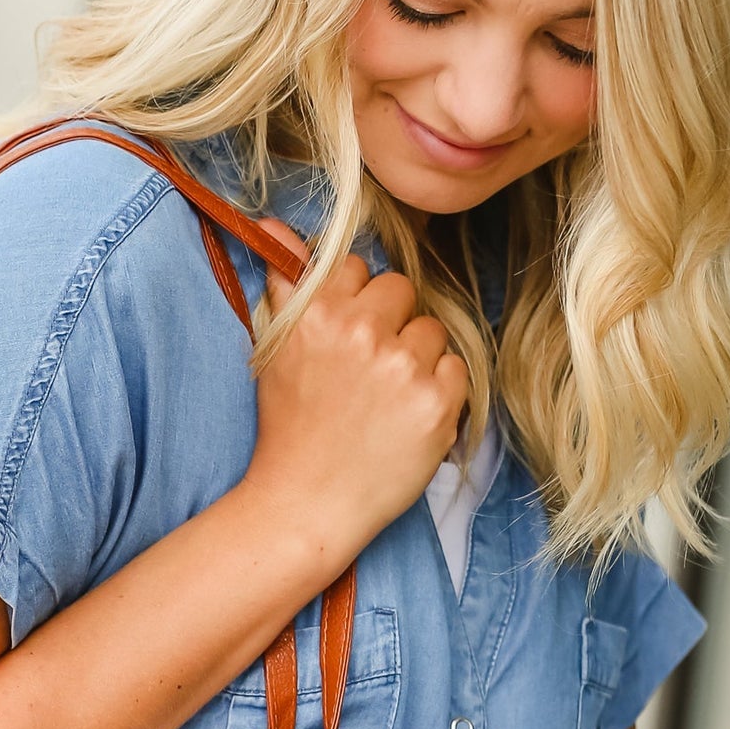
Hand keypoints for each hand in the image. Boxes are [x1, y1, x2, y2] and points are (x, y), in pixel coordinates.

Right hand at [241, 226, 469, 567]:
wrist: (306, 504)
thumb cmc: (289, 429)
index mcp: (321, 312)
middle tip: (368, 374)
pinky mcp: (437, 402)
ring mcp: (404, 366)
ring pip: (432, 331)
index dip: (355, 306)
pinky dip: (440, 395)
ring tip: (386, 403)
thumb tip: (272, 224)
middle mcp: (363, 331)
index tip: (345, 341)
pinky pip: (457, 371)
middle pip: (402, 290)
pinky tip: (406, 420)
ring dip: (418, 361)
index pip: (360, 272)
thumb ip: (286, 284)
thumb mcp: (275, 350)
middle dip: (391, 325)